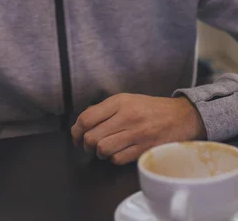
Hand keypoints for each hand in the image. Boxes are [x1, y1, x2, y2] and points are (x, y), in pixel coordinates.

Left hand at [71, 93, 206, 164]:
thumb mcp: (127, 100)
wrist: (181, 116)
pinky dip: (114, 159)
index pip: (87, 118)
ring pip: (103, 149)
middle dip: (87, 144)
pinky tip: (118, 153)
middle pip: (92, 136)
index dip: (76, 131)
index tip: (77, 136)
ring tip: (104, 150)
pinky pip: (118, 159)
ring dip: (100, 153)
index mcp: (119, 101)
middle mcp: (126, 116)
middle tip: (90, 145)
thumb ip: (106, 109)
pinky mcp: (144, 149)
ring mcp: (136, 134)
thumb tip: (83, 123)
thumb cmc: (150, 108)